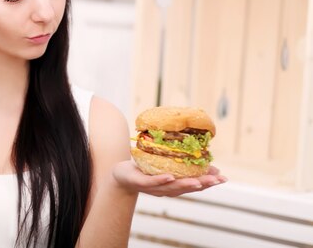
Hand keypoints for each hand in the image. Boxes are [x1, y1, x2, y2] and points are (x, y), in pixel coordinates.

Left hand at [112, 159, 226, 196]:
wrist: (121, 175)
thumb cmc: (145, 169)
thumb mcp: (164, 165)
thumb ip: (179, 164)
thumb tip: (197, 154)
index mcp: (173, 186)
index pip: (194, 185)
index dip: (209, 183)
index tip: (222, 178)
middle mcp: (166, 189)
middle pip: (187, 188)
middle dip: (203, 184)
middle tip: (218, 179)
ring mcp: (154, 187)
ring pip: (172, 187)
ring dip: (186, 184)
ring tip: (199, 181)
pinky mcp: (141, 183)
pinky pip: (152, 182)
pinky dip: (162, 180)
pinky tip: (170, 177)